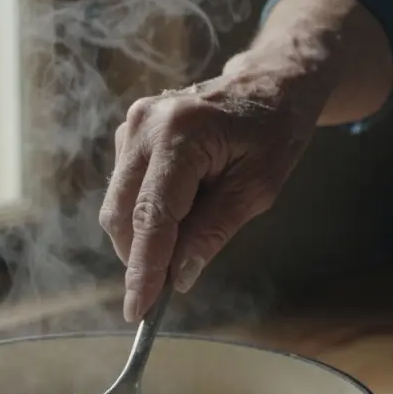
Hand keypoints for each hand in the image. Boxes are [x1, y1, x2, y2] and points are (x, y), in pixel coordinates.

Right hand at [99, 55, 333, 321]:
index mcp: (181, 134)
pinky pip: (124, 190)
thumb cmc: (274, 130)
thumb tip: (177, 277)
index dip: (143, 269)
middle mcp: (145, 125)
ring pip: (118, 206)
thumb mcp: (258, 188)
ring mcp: (132, 125)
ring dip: (143, 237)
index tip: (137, 311)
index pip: (153, 216)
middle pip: (123, 214)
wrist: (270, 82)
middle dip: (139, 258)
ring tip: (189, 233)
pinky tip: (181, 211)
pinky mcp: (129, 133)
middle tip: (165, 290)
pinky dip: (145, 215)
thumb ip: (213, 231)